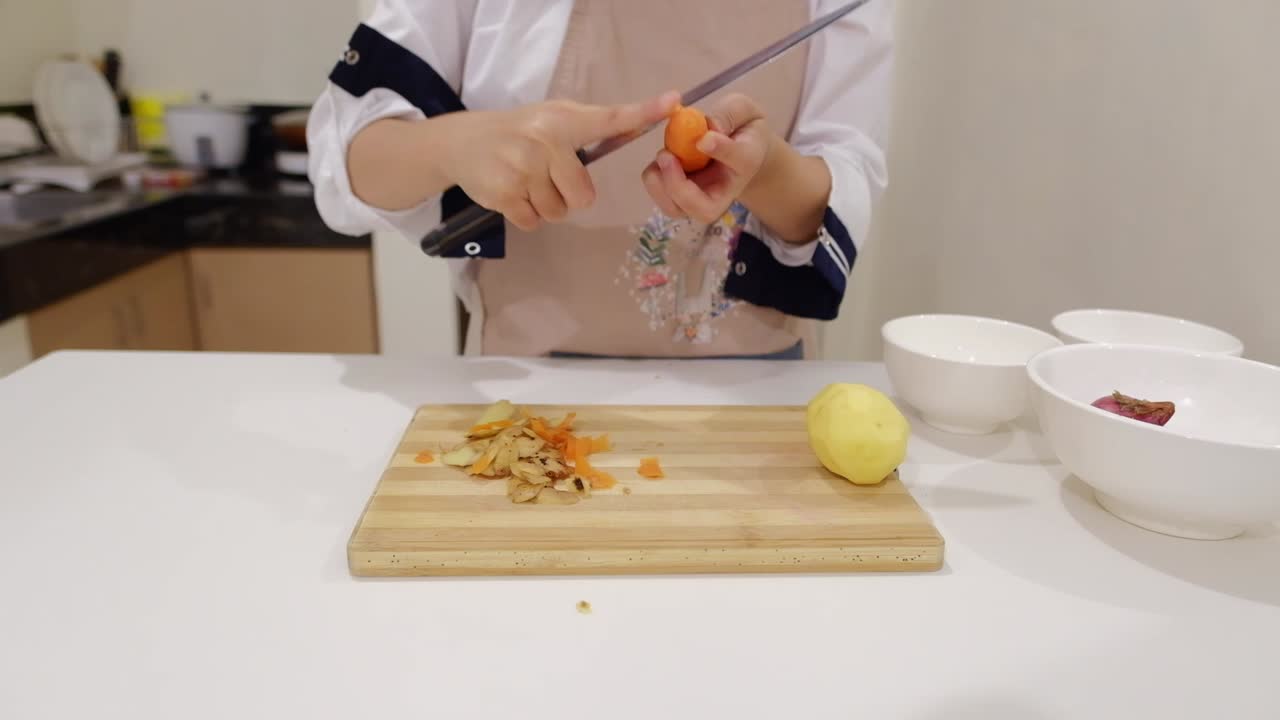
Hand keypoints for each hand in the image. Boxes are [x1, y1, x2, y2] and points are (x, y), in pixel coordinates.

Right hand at [444, 91, 679, 230]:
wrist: (463, 143)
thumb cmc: (521, 132)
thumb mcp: (554, 119)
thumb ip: (592, 126)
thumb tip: (639, 126)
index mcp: (563, 120)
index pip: (609, 118)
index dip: (642, 113)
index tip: (672, 102)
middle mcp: (544, 141)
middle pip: (584, 196)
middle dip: (569, 194)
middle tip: (547, 177)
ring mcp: (523, 169)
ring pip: (559, 212)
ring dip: (547, 205)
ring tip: (528, 182)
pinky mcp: (505, 194)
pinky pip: (534, 221)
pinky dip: (527, 215)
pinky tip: (513, 193)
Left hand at [641, 94, 774, 225]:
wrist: (740, 147)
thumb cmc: (742, 127)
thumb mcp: (742, 109)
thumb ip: (729, 114)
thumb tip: (708, 130)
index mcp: (747, 161)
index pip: (742, 160)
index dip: (722, 151)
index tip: (704, 138)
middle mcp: (726, 191)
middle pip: (705, 211)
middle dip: (679, 187)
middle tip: (666, 155)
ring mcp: (701, 200)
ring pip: (678, 210)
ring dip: (661, 186)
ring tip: (662, 155)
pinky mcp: (681, 198)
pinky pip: (663, 200)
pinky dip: (654, 181)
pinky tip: (659, 160)